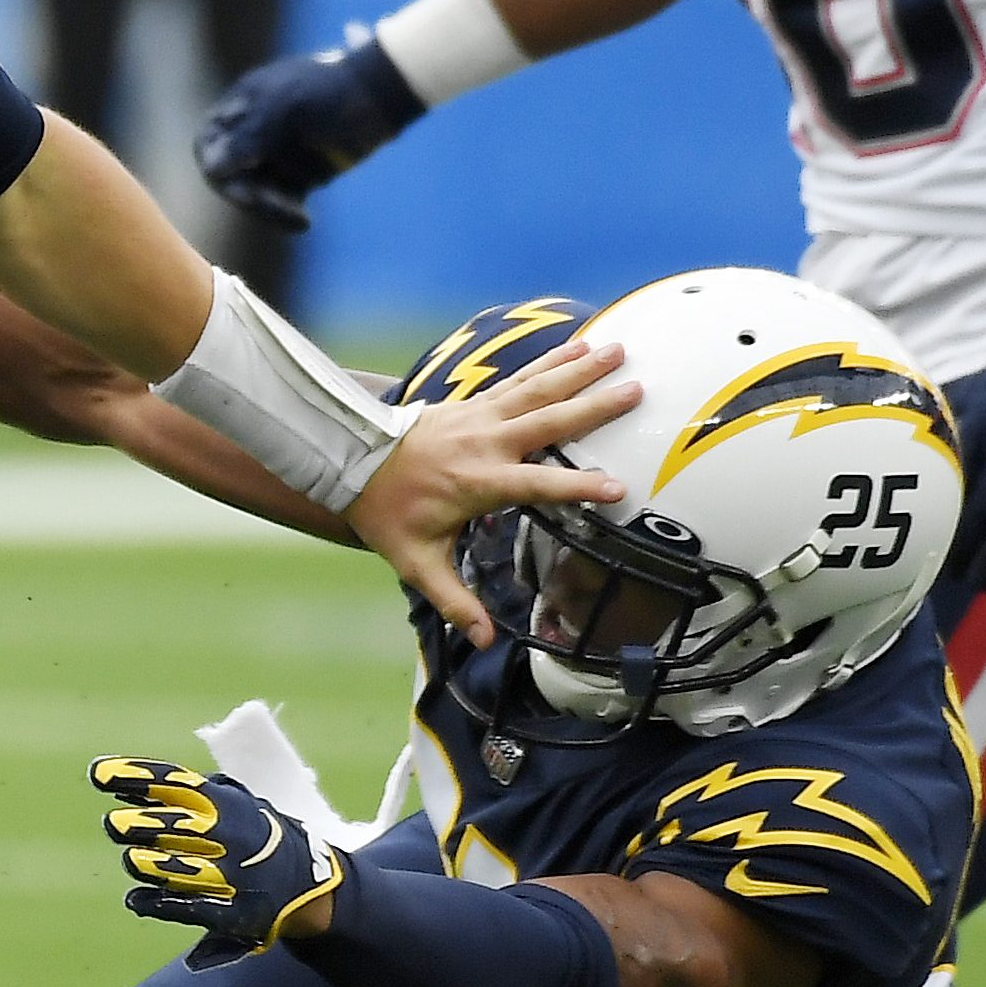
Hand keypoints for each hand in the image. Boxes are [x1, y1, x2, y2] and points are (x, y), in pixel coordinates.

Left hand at [92, 756, 343, 962]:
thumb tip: (125, 788)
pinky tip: (136, 899)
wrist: (310, 885)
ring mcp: (232, 876)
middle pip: (174, 825)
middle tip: (113, 824)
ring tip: (131, 859)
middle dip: (140, 824)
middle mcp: (228, 836)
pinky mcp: (233, 912)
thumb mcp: (233, 802)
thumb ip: (184, 794)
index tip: (98, 774)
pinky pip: (191, 908)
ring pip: (181, 868)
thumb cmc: (258, 835)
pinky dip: (160, 903)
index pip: (172, 782)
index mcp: (225, 803)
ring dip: (150, 864)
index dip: (134, 776)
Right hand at [196, 36, 425, 231]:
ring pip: (254, 193)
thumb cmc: (334, 93)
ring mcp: (276, 154)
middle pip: (230, 176)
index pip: (209, 143)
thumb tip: (213, 166)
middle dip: (250, 197)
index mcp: (242, 106)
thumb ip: (250, 136)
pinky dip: (286, 215)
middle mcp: (253, 132)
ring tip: (299, 219)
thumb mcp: (289, 109)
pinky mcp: (298, 175)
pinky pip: (280, 202)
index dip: (217, 168)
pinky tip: (304, 223)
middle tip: (278, 210)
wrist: (383, 96)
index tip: (237, 186)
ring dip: (270, 209)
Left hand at [346, 341, 637, 641]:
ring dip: (579, 369)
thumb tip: (484, 641)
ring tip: (619, 351)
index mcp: (480, 482)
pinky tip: (576, 345)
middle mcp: (486, 442)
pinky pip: (518, 379)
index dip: (577, 486)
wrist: (349, 461)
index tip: (618, 487)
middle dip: (593, 407)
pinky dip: (548, 362)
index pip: (538, 484)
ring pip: (538, 388)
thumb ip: (453, 600)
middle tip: (636, 390)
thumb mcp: (416, 563)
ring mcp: (480, 416)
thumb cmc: (387, 514)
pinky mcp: (474, 403)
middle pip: (548, 421)